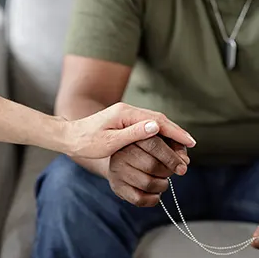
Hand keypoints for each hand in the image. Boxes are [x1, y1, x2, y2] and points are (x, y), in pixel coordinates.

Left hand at [62, 102, 195, 158]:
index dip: (176, 132)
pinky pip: (147, 125)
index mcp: (126, 114)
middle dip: (176, 132)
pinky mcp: (124, 121)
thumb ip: (134, 134)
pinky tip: (165, 144)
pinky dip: (159, 134)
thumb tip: (156, 126)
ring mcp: (126, 114)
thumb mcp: (110, 141)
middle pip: (160, 119)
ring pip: (155, 122)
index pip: (158, 121)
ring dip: (169, 133)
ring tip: (182, 147)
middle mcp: (128, 110)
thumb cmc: (86, 142)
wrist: (68, 137)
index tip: (190, 142)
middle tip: (191, 146)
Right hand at [107, 136, 188, 207]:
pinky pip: (140, 199)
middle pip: (152, 166)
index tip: (183, 167)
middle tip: (170, 172)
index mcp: (133, 136)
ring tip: (162, 180)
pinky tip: (155, 192)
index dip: (172, 158)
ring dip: (162, 185)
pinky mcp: (117, 187)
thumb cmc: (148, 148)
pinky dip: (154, 198)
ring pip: (148, 184)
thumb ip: (176, 146)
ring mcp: (117, 171)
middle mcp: (121, 153)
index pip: (154, 145)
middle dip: (168, 172)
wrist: (123, 159)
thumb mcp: (163, 140)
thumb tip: (184, 161)